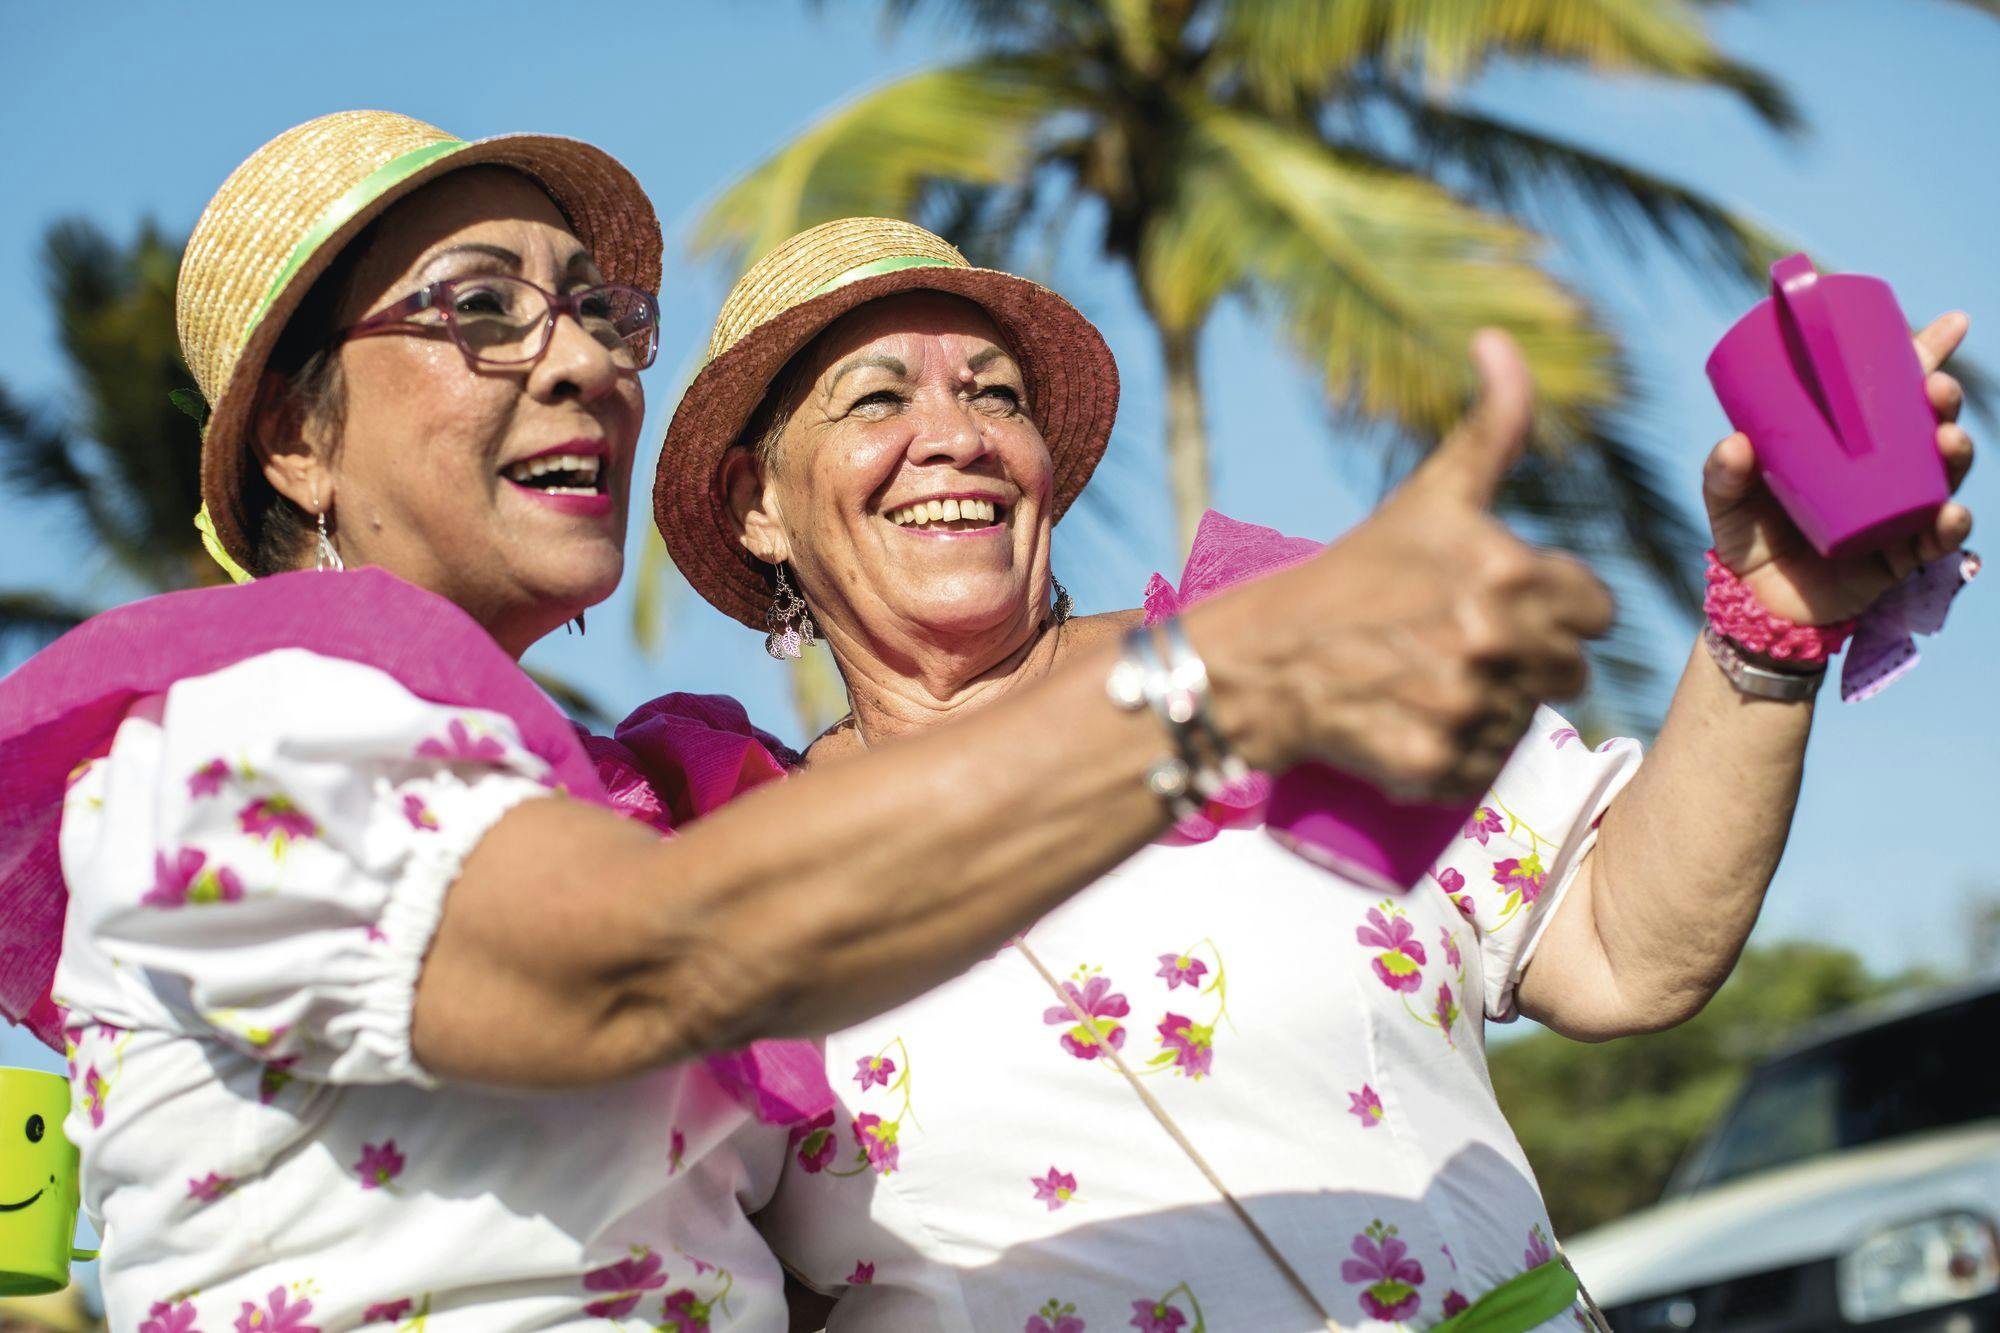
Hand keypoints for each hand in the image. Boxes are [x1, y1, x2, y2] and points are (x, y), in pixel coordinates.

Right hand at [1200, 331, 1614, 800]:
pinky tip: (1418, 723)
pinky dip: (1460, 756)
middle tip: (1459, 647)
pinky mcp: (1437, 763)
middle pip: (1570, 672)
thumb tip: (1500, 340)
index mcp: (1510, 570)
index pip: (1598, 612)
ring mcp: (1466, 707)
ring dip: (1495, 710)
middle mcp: (1496, 640)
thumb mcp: (1431, 496)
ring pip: (1530, 721)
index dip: (1555, 609)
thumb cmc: (1355, 574)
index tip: (1501, 606)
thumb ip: (1492, 423)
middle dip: (1526, 661)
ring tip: (1433, 684)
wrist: (1265, 661)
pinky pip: (1489, 768)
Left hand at [1706, 312, 1977, 626]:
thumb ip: (1723, 474)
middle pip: (1928, 425)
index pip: (1894, 390)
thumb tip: (1737, 442)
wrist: (1754, 605)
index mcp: (1852, 442)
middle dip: (1943, 401)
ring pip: (1943, 475)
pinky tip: (1952, 513)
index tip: (1952, 324)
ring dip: (1956, 452)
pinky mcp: (1901, 555)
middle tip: (1937, 388)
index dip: (1927, 355)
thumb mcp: (1728, 501)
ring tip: (1948, 439)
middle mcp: (1885, 471)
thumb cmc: (1748, 538)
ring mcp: (1899, 512)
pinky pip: (1935, 539)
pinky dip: (1948, 526)